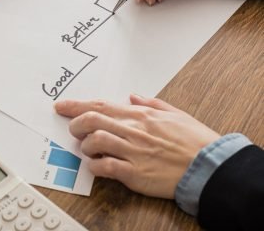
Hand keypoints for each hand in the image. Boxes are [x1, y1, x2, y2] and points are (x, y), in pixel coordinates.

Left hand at [54, 95, 219, 198]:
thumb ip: (150, 103)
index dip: (75, 105)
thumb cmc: (194, 140)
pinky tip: (96, 166)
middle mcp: (132, 130)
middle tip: (73, 130)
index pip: (99, 105)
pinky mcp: (135, 173)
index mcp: (139, 115)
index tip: (60, 106)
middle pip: (91, 120)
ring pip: (94, 141)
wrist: (210, 166)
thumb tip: (132, 96)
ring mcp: (132, 152)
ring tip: (88, 150)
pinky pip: (105, 167)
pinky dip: (94, 166)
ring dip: (84, 145)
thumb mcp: (174, 113)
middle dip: (75, 124)